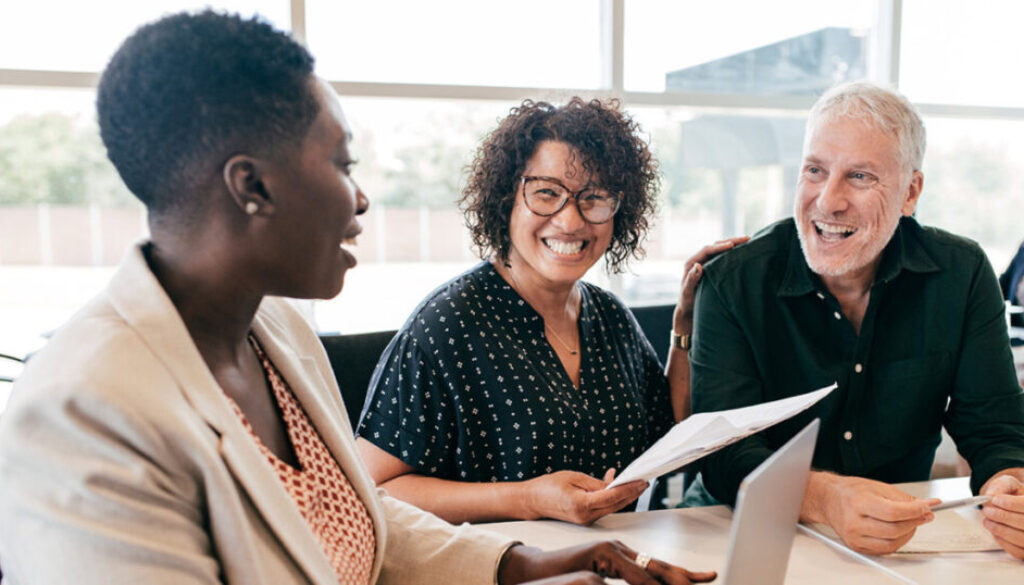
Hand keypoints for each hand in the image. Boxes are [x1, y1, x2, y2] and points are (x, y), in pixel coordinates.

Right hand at [499, 541, 716, 584]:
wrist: (535, 571)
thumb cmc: (566, 578)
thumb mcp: (600, 583)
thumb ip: (622, 584)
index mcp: (623, 559)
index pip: (659, 568)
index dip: (683, 574)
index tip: (705, 577)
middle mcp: (620, 551)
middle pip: (661, 565)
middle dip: (687, 575)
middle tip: (710, 577)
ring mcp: (610, 550)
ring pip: (649, 569)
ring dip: (672, 581)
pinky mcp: (599, 553)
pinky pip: (628, 572)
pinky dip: (643, 583)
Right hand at [523, 469, 646, 524]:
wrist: (532, 501)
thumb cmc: (548, 487)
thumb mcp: (573, 477)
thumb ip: (595, 483)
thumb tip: (614, 484)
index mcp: (581, 505)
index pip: (612, 496)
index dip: (629, 488)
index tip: (641, 481)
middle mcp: (586, 516)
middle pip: (616, 505)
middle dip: (631, 493)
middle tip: (643, 481)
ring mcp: (586, 520)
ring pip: (612, 508)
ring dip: (624, 496)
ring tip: (634, 483)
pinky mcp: (585, 519)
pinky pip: (604, 508)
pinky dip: (612, 498)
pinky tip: (616, 487)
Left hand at [674, 237, 748, 334]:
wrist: (688, 308)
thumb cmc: (687, 302)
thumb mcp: (687, 292)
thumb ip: (691, 280)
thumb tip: (698, 266)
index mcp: (691, 263)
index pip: (707, 250)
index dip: (719, 247)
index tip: (732, 245)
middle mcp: (699, 260)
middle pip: (715, 246)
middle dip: (731, 241)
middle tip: (747, 239)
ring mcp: (706, 263)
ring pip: (720, 250)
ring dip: (733, 245)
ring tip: (748, 242)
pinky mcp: (713, 268)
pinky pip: (723, 257)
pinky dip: (733, 253)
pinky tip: (744, 252)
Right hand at [804, 473, 937, 554]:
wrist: (828, 500)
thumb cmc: (851, 491)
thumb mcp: (877, 486)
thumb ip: (902, 498)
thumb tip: (926, 506)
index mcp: (857, 502)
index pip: (893, 512)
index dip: (914, 511)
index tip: (927, 507)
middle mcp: (853, 521)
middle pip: (894, 529)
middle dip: (915, 522)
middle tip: (924, 514)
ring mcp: (854, 537)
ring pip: (892, 543)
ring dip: (908, 534)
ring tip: (912, 523)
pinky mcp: (856, 546)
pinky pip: (884, 550)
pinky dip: (897, 542)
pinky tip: (899, 531)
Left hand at [980, 471, 1023, 558]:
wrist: (1010, 505)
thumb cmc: (1010, 495)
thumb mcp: (1006, 483)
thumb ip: (1000, 486)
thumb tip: (991, 496)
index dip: (1012, 504)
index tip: (995, 500)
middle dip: (1003, 517)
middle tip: (987, 511)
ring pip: (1022, 538)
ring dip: (1001, 530)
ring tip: (987, 521)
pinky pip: (1017, 551)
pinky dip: (1004, 542)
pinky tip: (995, 532)